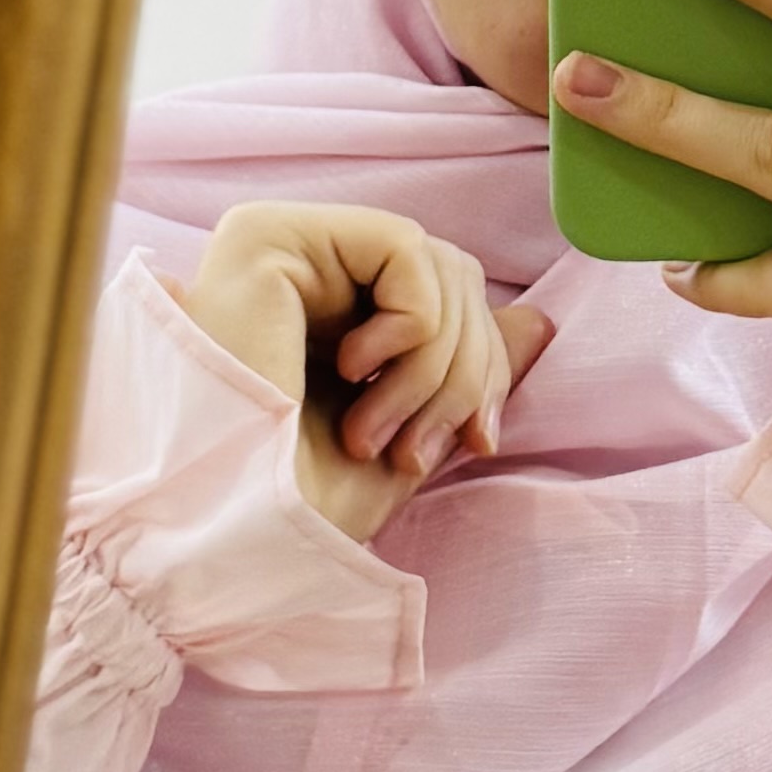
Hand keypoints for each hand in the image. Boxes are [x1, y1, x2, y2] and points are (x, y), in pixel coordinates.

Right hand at [174, 204, 554, 543]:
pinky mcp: (269, 237)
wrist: (232, 534)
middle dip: (465, 373)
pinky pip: (404, 247)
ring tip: (374, 435)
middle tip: (418, 452)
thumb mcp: (410, 437)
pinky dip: (409, 326)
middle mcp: (302, 266)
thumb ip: (464, 374)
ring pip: (436, 263)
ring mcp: (281, 244)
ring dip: (433, 367)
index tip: (478, 444)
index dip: (484, 367)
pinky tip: (351, 374)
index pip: (450, 298)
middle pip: (452, 276)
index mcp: (329, 311)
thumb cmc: (300, 505)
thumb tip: (540, 322)